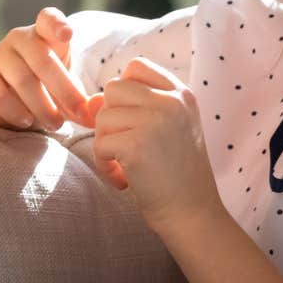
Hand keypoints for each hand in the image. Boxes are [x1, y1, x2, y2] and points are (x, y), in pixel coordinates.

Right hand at [0, 7, 90, 131]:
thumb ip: (84, 105)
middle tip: (76, 113)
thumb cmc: (47, 94)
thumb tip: (97, 110)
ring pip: (22, 80)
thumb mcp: (69, 97)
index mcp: (44, 34)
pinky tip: (26, 120)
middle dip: (63, 90)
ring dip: (42, 107)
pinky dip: (16, 112)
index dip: (57, 24)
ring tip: (54, 124)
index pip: (49, 18)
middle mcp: (18, 38)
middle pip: (42, 59)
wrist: (9, 110)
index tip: (66, 34)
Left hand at [88, 57, 223, 231]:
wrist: (193, 214)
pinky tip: (123, 180)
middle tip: (125, 145)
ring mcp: (155, 121)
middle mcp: (171, 102)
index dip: (125, 93)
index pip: (136, 67)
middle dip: (111, 117)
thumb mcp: (163, 130)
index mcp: (182, 94)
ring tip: (125, 165)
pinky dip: (104, 165)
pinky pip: (99, 143)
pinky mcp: (137, 146)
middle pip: (113, 88)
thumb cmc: (175, 174)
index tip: (134, 122)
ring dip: (105, 143)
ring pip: (102, 116)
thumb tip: (89, 102)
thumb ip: (132, 108)